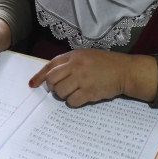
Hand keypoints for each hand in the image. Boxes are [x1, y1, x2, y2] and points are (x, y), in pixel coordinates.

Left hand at [29, 49, 157, 106]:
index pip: (50, 65)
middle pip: (52, 79)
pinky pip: (72, 101)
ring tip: (73, 93)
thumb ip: (69, 63)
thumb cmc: (104, 63)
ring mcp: (83, 78)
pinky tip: (81, 98)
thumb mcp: (85, 56)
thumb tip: (52, 77)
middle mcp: (76, 66)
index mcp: (73, 55)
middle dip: (52, 87)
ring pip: (60, 91)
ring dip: (63, 95)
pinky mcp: (90, 91)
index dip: (39, 76)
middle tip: (59, 89)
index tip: (32, 84)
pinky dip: (73, 102)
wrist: (124, 70)